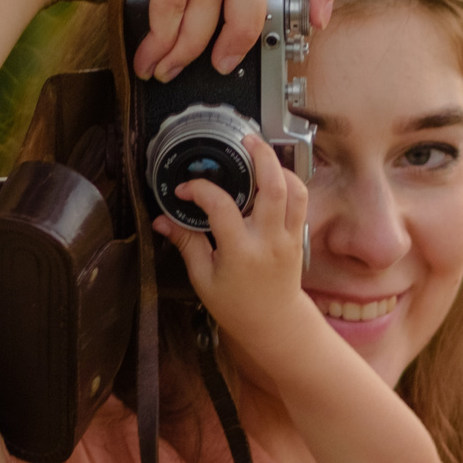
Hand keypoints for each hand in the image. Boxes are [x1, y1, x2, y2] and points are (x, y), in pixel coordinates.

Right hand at [153, 137, 313, 356]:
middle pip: (274, 188)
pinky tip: (271, 176)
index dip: (200, 191)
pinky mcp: (299, 237)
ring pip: (296, 191)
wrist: (273, 323)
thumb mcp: (203, 278)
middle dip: (261, 157)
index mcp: (241, 252)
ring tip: (260, 154)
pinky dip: (289, 183)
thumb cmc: (236, 305)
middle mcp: (269, 241)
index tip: (185, 190)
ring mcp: (289, 237)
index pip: (221, 208)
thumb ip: (186, 244)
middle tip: (245, 140)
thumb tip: (162, 220)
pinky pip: (301, 201)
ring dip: (280, 167)